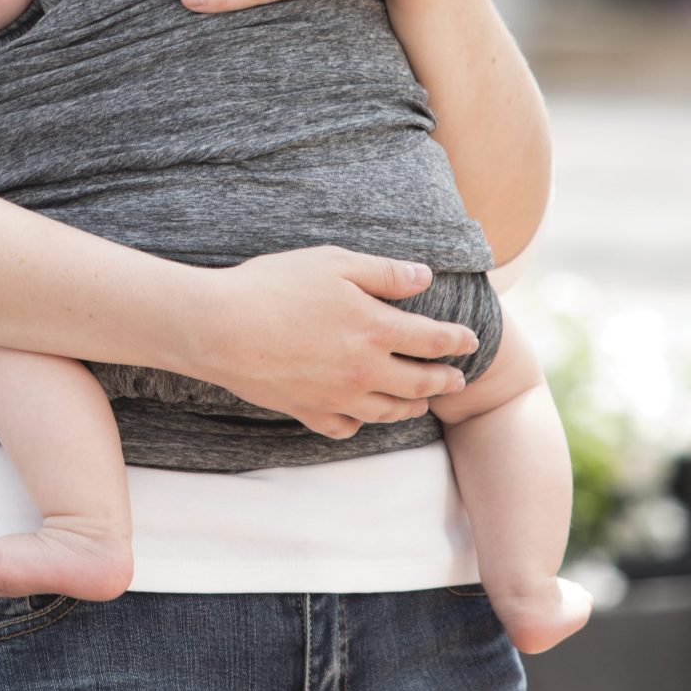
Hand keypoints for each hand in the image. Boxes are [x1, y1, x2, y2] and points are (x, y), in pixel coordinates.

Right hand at [169, 247, 478, 435]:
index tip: (471, 340)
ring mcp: (337, 396)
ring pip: (388, 411)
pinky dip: (359, 424)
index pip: (433, 339)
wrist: (218, 327)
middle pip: (419, 382)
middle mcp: (365, 370)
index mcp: (376, 329)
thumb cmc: (274, 285)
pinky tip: (361, 417)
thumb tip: (424, 277)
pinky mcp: (307, 410)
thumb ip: (384, 273)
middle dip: (444, 380)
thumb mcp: (333, 263)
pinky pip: (344, 427)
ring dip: (411, 406)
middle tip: (458, 379)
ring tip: (421, 403)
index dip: (457, 340)